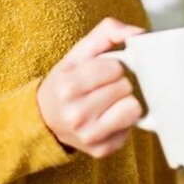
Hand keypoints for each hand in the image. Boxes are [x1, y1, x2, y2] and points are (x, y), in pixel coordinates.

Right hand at [37, 18, 144, 157]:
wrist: (44, 120)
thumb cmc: (66, 83)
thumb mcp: (78, 53)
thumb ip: (107, 32)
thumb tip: (139, 33)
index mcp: (68, 86)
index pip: (115, 68)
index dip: (111, 67)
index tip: (99, 73)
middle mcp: (76, 114)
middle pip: (125, 87)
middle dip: (118, 84)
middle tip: (102, 89)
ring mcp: (89, 136)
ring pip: (133, 109)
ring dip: (124, 102)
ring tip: (107, 103)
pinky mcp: (102, 150)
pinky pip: (131, 128)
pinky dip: (122, 122)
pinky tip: (106, 119)